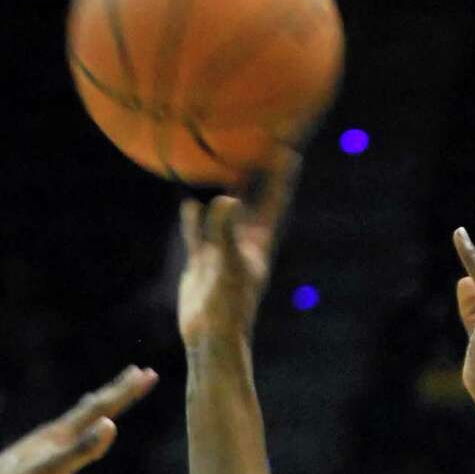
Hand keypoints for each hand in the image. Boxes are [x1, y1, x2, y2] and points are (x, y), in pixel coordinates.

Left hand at [0, 366, 157, 473]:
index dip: (125, 392)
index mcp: (57, 437)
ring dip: (94, 421)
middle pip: (89, 412)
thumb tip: (110, 424)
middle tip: (139, 375)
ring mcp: (40, 459)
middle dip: (116, 394)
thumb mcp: (50, 473)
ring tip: (104, 412)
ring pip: (74, 434)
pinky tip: (71, 471)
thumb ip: (80, 450)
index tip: (148, 373)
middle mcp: (50, 442)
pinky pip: (62, 462)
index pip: (99, 408)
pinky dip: (73, 458)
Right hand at [178, 149, 300, 347]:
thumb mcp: (229, 265)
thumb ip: (225, 230)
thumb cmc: (228, 305)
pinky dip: (194, 214)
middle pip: (251, 196)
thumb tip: (225, 199)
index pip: (274, 197)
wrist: (211, 336)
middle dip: (253, 170)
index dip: (281, 171)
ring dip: (221, 188)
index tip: (287, 143)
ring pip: (223, 209)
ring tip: (218, 161)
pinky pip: (198, 227)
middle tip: (253, 138)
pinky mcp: (202, 258)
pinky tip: (187, 197)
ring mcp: (222, 247)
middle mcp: (243, 238)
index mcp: (259, 238)